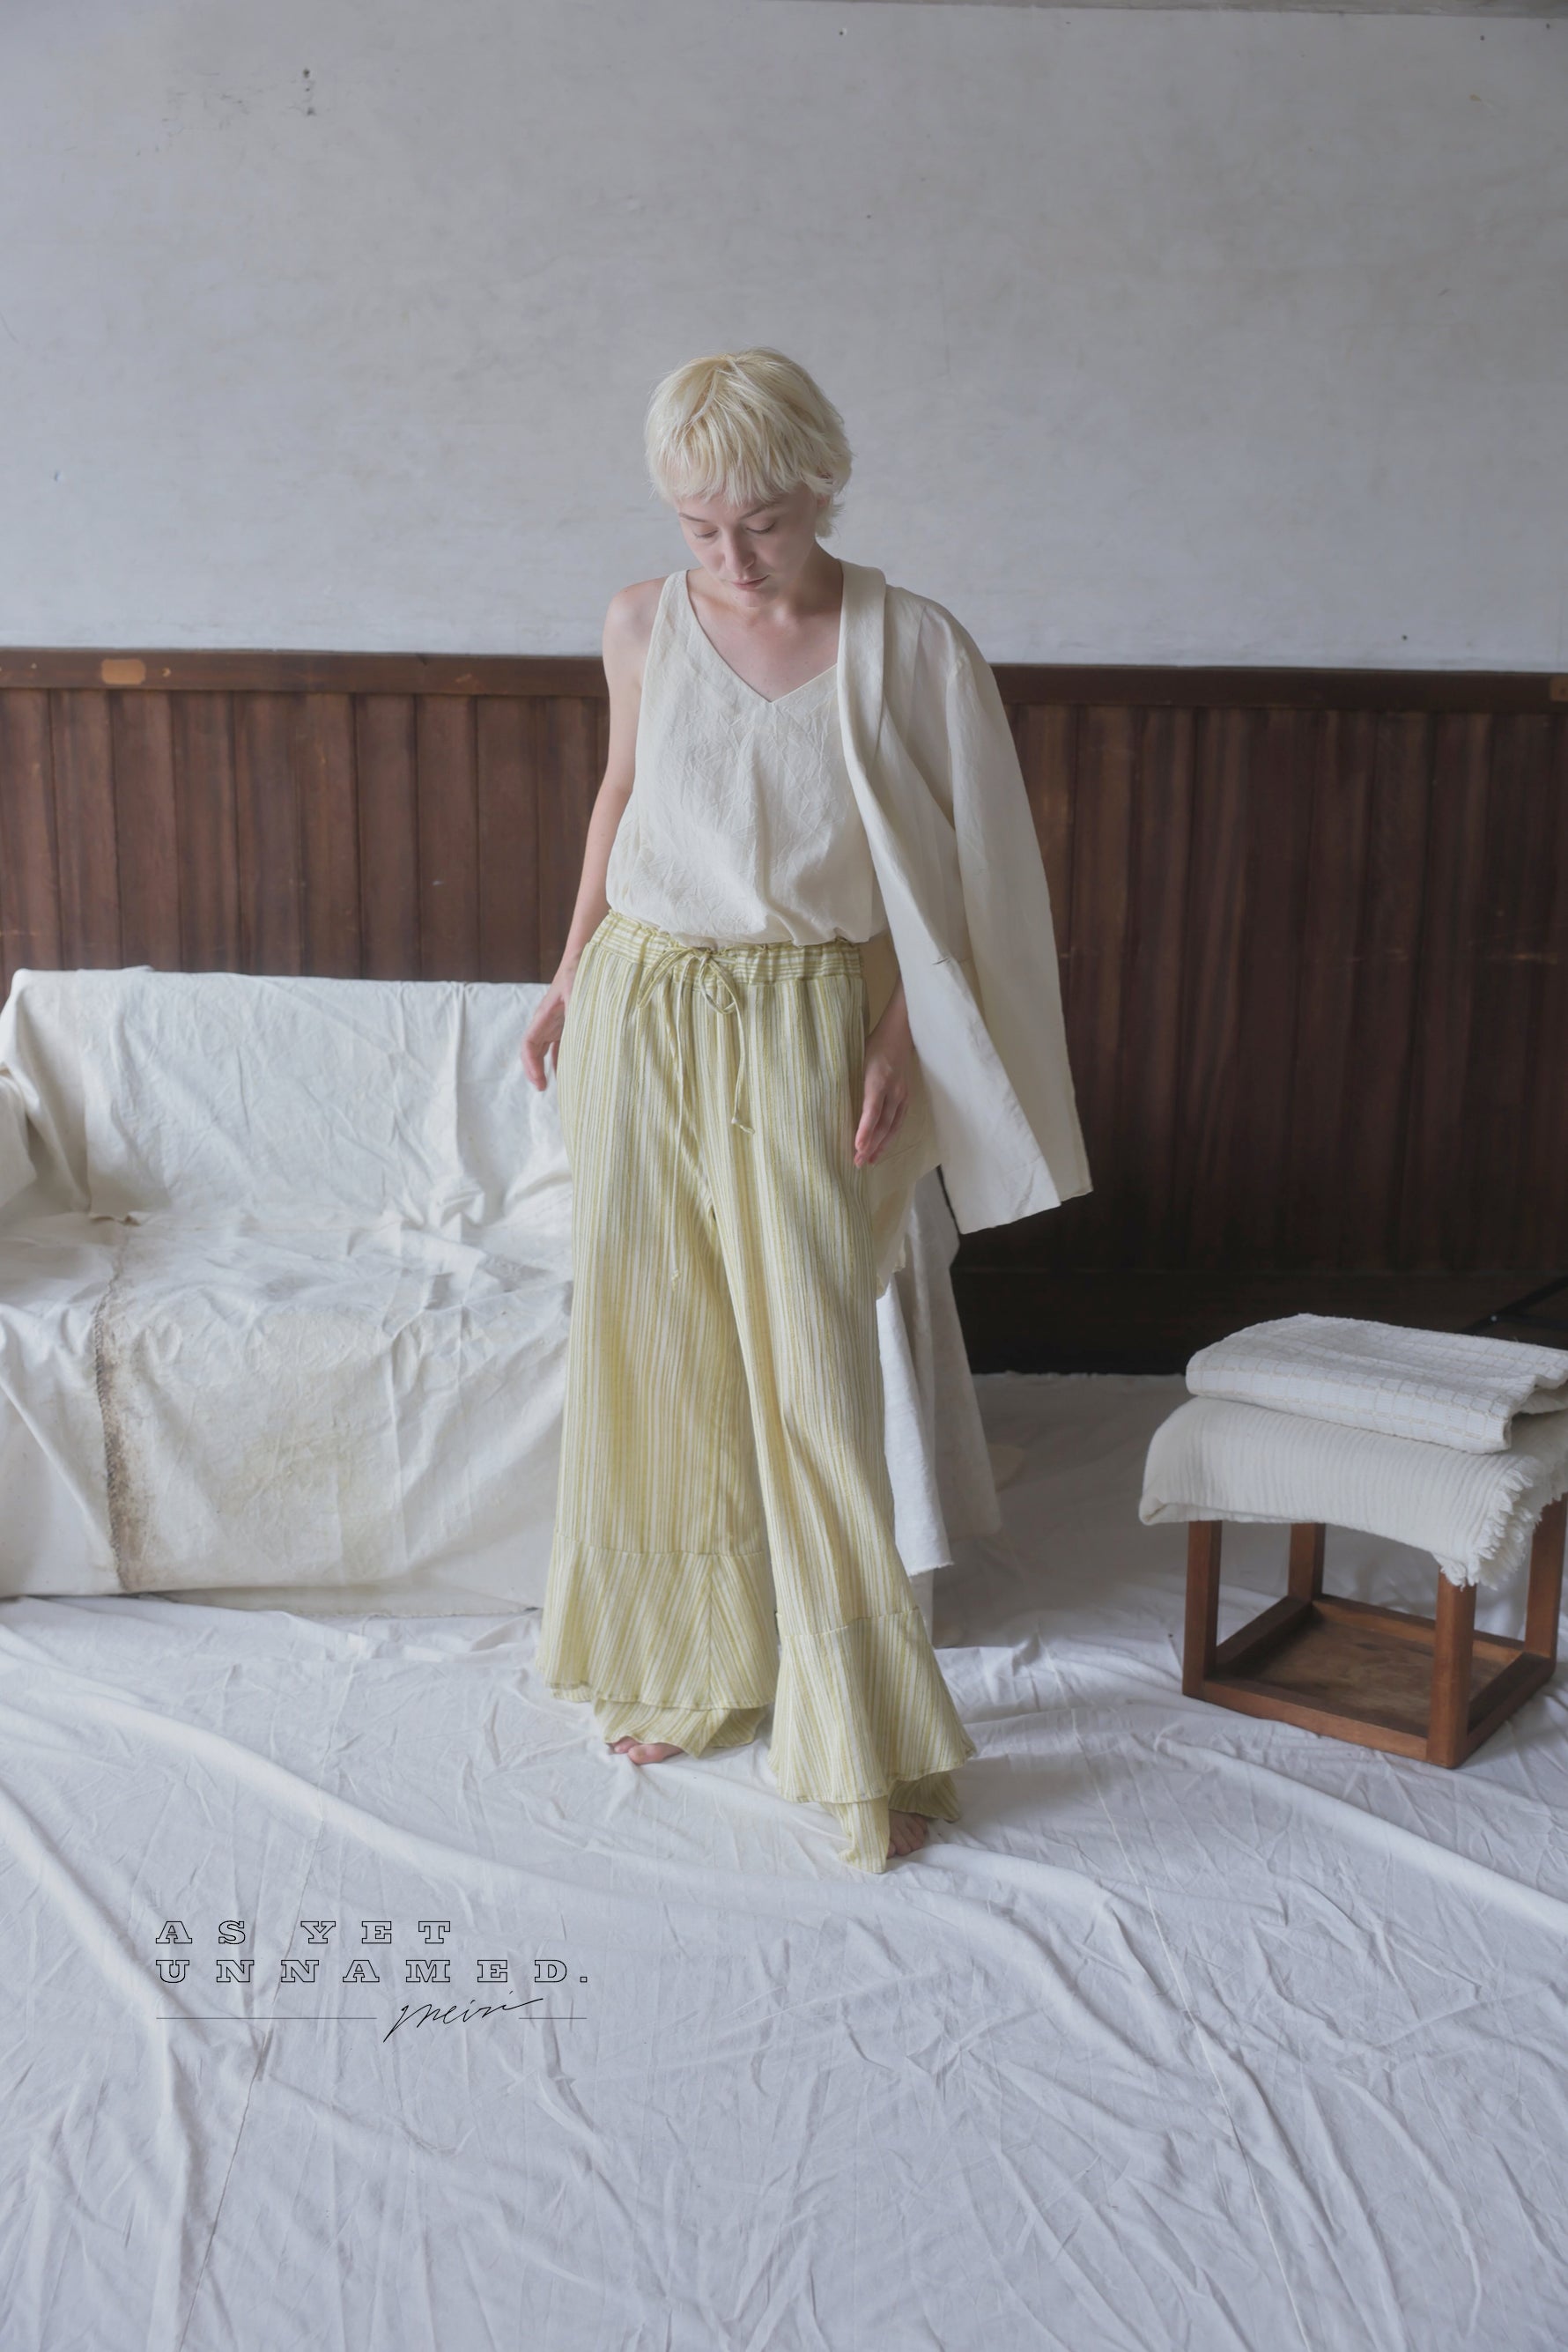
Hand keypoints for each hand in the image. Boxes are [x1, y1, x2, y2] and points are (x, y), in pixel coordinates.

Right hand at [521, 968, 573, 1090]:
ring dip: (550, 1068)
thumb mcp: (579, 992)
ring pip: (548, 1051)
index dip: (531, 1065)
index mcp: (544, 1016)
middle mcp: (547, 1022)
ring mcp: (558, 1023)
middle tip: (543, 1090)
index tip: (540, 1082)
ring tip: (561, 1087)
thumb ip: (578, 1014)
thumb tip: (582, 1038)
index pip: (529, 1044)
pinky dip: (565, 1060)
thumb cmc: (580, 972)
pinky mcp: (569, 1024)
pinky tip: (574, 1072)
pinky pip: (563, 1046)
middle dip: (536, 1071)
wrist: (585, 957)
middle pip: (534, 1051)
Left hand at [854, 988, 912, 1167]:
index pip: (871, 1110)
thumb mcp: (854, 1058)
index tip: (857, 1147)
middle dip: (871, 1145)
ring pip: (893, 1126)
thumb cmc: (871, 1046)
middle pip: (883, 1124)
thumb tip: (824, 1099)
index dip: (865, 1130)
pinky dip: (890, 1136)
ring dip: (881, 1145)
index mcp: (877, 1080)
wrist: (898, 1034)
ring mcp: (901, 1095)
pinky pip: (899, 1121)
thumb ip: (845, 1078)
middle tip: (858, 1162)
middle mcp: (892, 1090)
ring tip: (870, 1161)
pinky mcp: (905, 1097)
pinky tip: (883, 1146)